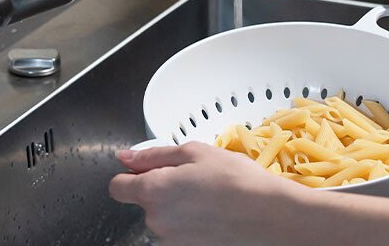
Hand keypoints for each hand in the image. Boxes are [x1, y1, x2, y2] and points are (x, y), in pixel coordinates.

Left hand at [109, 142, 388, 245]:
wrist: (271, 216)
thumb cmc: (236, 178)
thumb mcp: (195, 152)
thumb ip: (154, 155)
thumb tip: (125, 158)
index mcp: (152, 191)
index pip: (117, 187)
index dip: (132, 176)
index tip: (150, 171)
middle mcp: (155, 221)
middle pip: (146, 204)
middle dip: (164, 192)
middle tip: (196, 181)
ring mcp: (172, 242)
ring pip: (166, 221)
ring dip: (180, 210)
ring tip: (211, 200)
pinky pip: (182, 235)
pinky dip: (194, 227)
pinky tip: (216, 218)